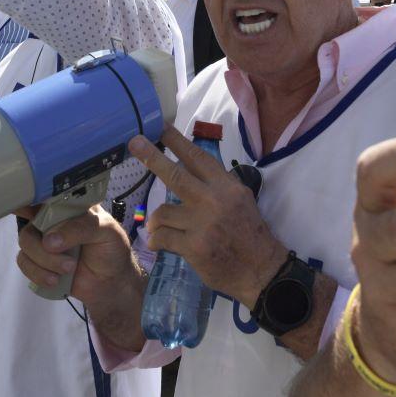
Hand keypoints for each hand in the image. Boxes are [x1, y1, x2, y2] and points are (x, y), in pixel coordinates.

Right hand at [16, 204, 146, 346]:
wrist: (112, 283)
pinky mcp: (39, 262)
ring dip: (44, 261)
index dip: (29, 197)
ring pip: (25, 244)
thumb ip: (80, 229)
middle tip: (64, 256)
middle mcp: (52, 221)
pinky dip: (38, 273)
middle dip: (42, 245)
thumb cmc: (112, 249)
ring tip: (68, 269)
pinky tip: (55, 280)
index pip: (44, 194)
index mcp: (68, 206)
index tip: (24, 207)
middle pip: (29, 223)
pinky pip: (24, 263)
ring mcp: (43, 241)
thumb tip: (49, 241)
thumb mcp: (106, 231)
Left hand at [130, 126, 285, 307]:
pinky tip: (158, 243)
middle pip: (175, 175)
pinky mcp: (194, 247)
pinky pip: (162, 237)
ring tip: (159, 226)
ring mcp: (203, 224)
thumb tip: (188, 167)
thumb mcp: (240, 200)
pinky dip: (156, 240)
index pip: (198, 158)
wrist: (260, 269)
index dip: (177, 141)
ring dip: (156, 220)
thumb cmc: (248, 233)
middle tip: (134, 143)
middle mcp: (214, 200)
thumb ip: (216, 184)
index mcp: (226, 186)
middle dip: (151, 157)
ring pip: (162, 212)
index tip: (161, 127)